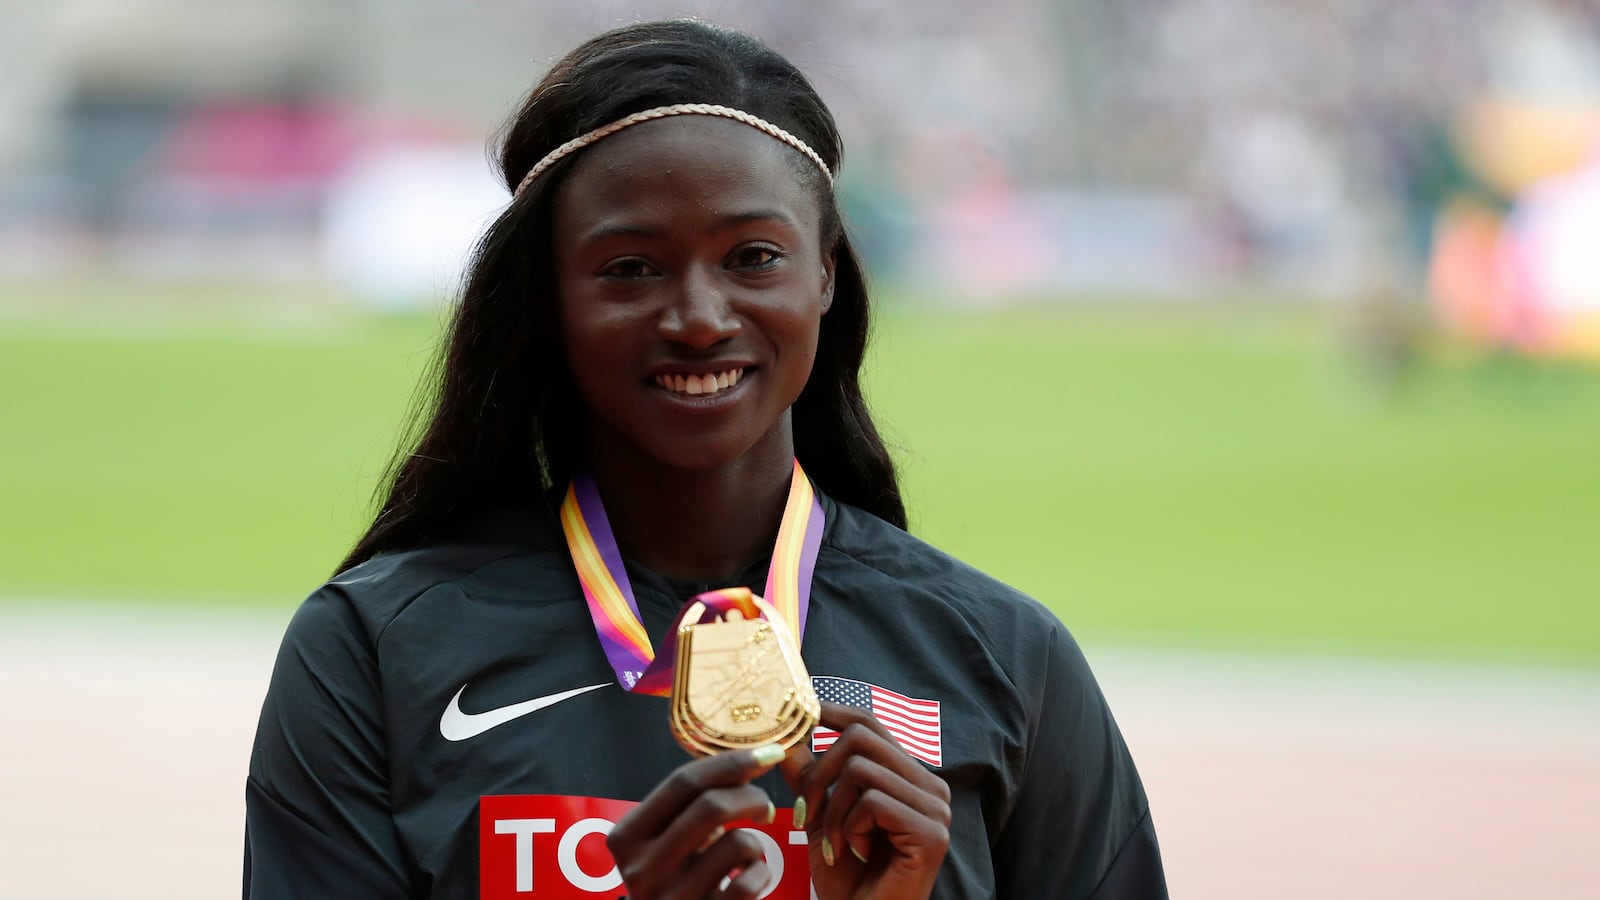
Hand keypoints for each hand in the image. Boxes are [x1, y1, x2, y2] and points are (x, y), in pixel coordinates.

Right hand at [606, 745, 785, 898]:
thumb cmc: (671, 879)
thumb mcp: (662, 841)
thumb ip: (687, 806)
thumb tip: (746, 760)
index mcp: (627, 836)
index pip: (682, 782)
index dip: (731, 762)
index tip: (767, 753)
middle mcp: (642, 868)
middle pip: (711, 806)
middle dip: (752, 796)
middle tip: (765, 806)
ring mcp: (671, 899)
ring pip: (737, 843)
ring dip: (755, 842)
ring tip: (747, 854)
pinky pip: (749, 883)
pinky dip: (761, 874)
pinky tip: (749, 878)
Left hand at [780, 702, 951, 898]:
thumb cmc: (847, 877)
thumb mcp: (821, 818)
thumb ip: (810, 777)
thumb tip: (788, 736)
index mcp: (910, 778)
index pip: (872, 724)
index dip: (833, 712)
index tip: (801, 711)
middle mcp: (931, 787)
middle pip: (862, 736)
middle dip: (819, 771)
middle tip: (804, 810)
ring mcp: (936, 808)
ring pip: (860, 768)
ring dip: (833, 809)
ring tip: (834, 842)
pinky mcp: (931, 832)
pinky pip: (872, 802)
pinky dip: (850, 828)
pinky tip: (857, 852)